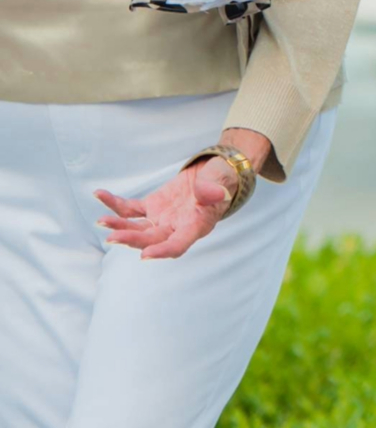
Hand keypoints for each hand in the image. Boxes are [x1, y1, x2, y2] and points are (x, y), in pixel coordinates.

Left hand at [97, 158, 236, 259]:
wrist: (214, 173)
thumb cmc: (223, 179)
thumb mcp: (223, 180)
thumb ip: (214, 188)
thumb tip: (212, 193)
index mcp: (196, 225)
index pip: (178, 244)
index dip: (162, 251)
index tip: (145, 255)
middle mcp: (175, 227)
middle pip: (151, 239)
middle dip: (131, 240)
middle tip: (112, 238)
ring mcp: (161, 218)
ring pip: (136, 228)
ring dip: (118, 226)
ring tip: (101, 221)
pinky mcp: (152, 206)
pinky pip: (130, 209)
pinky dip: (115, 204)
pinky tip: (100, 194)